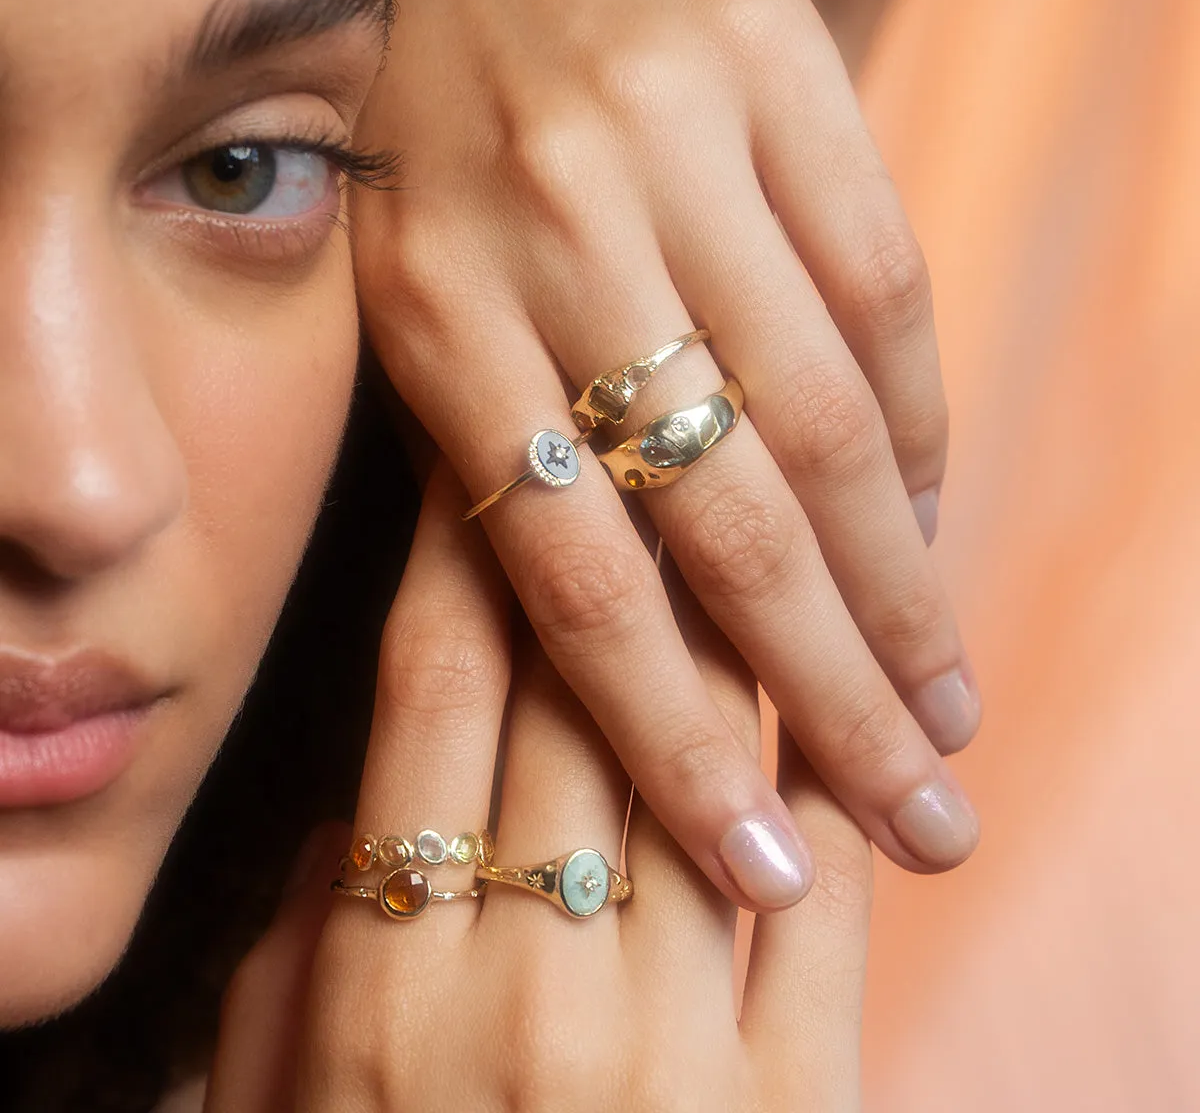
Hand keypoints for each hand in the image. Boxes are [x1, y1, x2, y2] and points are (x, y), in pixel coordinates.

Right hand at [204, 466, 872, 1110]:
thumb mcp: (286, 1112)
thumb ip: (289, 972)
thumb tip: (342, 829)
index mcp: (384, 986)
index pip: (433, 696)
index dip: (465, 547)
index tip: (487, 447)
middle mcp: (527, 992)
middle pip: (577, 696)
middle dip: (606, 538)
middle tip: (632, 420)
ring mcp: (671, 1054)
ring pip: (710, 768)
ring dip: (729, 627)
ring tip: (746, 511)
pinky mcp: (796, 1107)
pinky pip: (831, 906)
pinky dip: (834, 785)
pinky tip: (847, 695)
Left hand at [354, 0, 978, 909]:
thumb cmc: (430, 127)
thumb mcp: (403, 294)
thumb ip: (495, 451)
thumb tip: (622, 635)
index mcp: (437, 318)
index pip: (576, 579)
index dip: (676, 742)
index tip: (762, 866)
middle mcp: (560, 241)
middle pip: (728, 523)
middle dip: (830, 697)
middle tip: (914, 821)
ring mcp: (678, 155)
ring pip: (826, 419)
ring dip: (899, 587)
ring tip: (941, 711)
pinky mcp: (779, 83)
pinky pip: (882, 287)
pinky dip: (921, 424)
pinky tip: (932, 532)